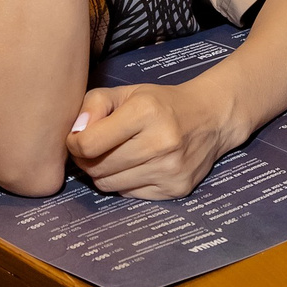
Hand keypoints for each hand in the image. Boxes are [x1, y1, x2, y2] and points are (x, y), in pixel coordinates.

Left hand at [67, 80, 240, 198]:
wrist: (211, 118)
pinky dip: (125, 182)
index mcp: (145, 111)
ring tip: (116, 156)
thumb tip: (74, 135)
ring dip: (104, 173)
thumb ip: (93, 105)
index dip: (74, 144)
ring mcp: (171, 169)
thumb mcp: (126, 93)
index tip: (78, 139)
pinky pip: (129, 194)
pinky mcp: (177, 188)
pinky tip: (137, 166)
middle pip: (96, 168)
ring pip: (109, 185)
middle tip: (95, 149)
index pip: (88, 144)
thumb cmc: (161, 103)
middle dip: (88, 159)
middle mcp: (160, 142)